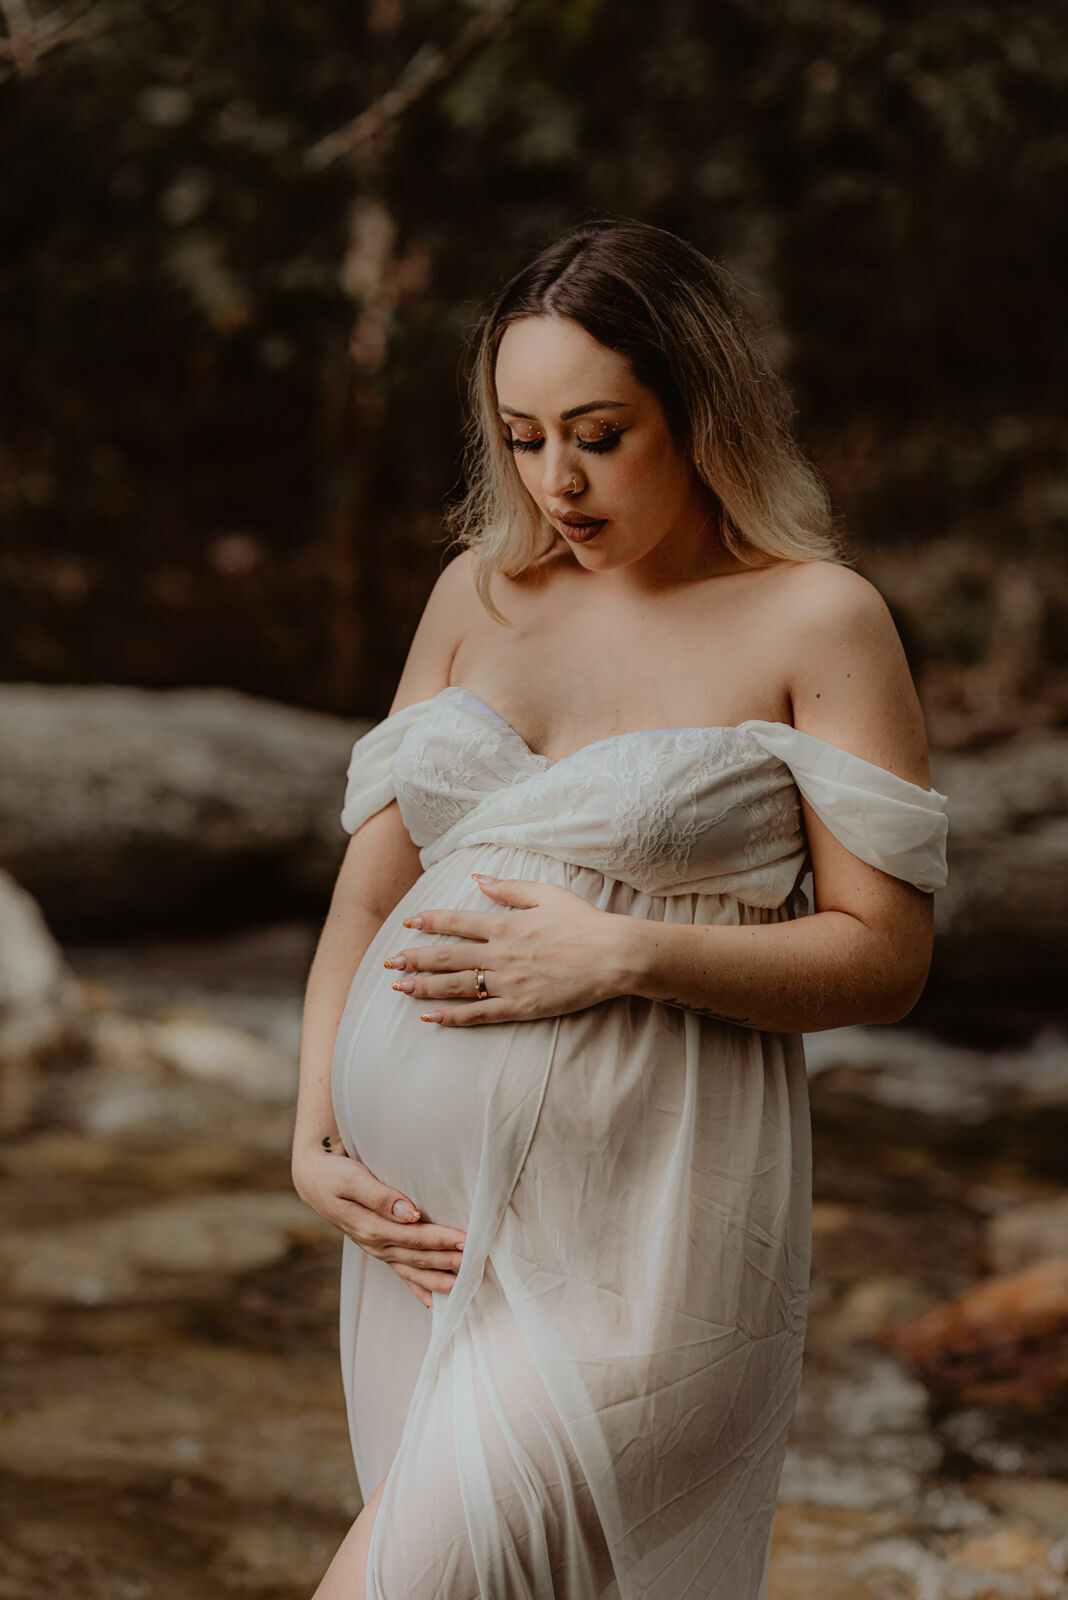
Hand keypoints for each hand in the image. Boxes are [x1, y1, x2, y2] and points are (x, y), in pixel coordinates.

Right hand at [291, 1144, 464, 1309]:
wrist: (314, 1179)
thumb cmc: (335, 1175)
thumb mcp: (353, 1179)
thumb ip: (381, 1196)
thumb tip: (410, 1212)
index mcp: (371, 1227)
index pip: (413, 1237)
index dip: (440, 1239)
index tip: (466, 1240)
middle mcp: (376, 1244)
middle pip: (418, 1257)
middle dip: (447, 1261)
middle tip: (476, 1262)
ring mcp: (378, 1250)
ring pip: (413, 1270)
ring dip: (438, 1279)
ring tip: (465, 1286)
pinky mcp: (381, 1248)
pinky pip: (403, 1274)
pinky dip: (419, 1290)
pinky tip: (435, 1306)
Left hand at [382, 873, 630, 1025]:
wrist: (614, 956)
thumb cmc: (584, 922)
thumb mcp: (547, 894)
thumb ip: (509, 888)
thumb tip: (478, 878)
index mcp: (505, 925)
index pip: (457, 922)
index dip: (430, 922)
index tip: (408, 923)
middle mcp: (500, 953)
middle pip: (447, 956)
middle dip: (414, 958)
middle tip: (388, 962)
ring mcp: (508, 982)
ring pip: (456, 986)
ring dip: (424, 986)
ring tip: (399, 987)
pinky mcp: (521, 1007)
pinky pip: (479, 1014)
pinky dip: (453, 1017)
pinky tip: (431, 1018)